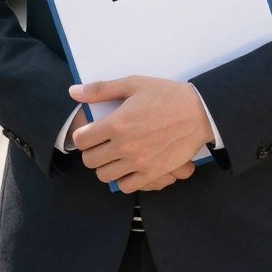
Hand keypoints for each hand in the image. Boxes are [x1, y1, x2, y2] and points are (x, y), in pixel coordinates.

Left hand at [68, 76, 211, 193]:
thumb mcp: (132, 84)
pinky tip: (127, 167)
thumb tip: (73, 92)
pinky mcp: (153, 174)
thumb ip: (100, 89)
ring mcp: (139, 163)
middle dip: (90, 152)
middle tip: (99, 144)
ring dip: (104, 166)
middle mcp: (124, 147)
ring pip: (105, 176)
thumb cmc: (164, 95)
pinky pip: (127, 187)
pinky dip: (122, 179)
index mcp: (116, 124)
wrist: (198, 112)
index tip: (88, 132)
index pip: (81, 140)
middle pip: (90, 161)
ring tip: (112, 156)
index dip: (81, 136)